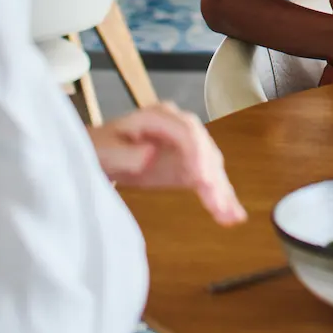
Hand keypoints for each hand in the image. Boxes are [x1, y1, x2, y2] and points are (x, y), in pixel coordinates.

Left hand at [90, 103, 245, 224]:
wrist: (100, 155)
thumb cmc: (99, 149)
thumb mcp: (103, 150)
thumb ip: (125, 153)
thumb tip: (150, 155)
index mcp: (158, 117)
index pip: (188, 131)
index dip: (198, 153)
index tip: (202, 178)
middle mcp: (179, 127)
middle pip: (205, 149)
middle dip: (213, 178)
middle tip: (218, 203)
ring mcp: (187, 146)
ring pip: (211, 167)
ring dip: (222, 191)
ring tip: (229, 215)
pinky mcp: (189, 166)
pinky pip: (208, 181)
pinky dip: (220, 197)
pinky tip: (232, 214)